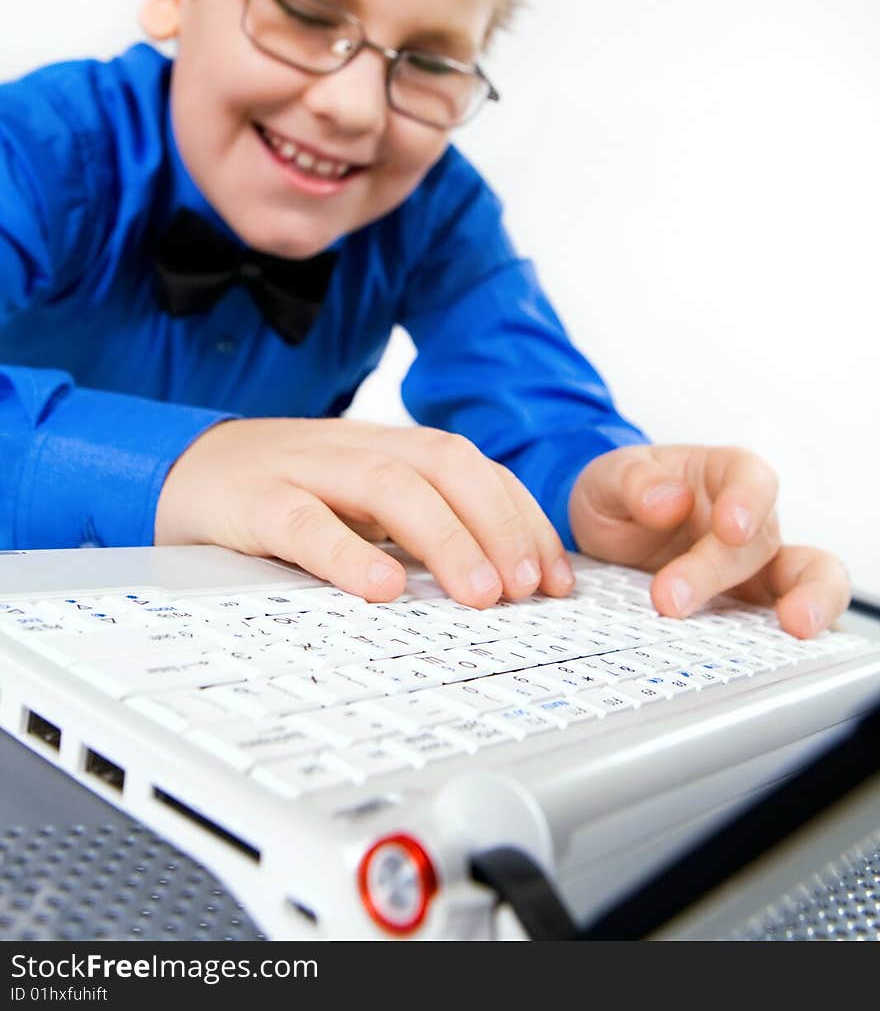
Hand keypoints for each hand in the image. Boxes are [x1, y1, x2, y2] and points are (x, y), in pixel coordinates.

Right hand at [154, 418, 573, 607]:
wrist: (186, 469)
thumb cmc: (286, 496)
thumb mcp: (361, 507)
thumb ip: (419, 530)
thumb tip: (501, 586)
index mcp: (392, 450)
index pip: (476, 470)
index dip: (523, 519)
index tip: (558, 579)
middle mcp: (358, 449)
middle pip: (446, 465)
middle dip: (499, 523)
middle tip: (530, 589)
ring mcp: (306, 467)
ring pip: (388, 485)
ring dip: (446, 538)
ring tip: (480, 595)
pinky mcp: (254, 498)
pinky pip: (304, 520)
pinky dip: (347, 553)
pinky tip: (381, 589)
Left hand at [568, 444, 850, 637]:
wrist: (611, 534)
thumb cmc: (625, 497)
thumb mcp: (609, 478)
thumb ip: (633, 482)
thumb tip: (668, 500)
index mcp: (722, 476)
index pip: (751, 478)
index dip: (749, 501)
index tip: (731, 526)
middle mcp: (752, 521)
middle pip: (760, 540)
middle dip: (716, 571)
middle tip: (669, 598)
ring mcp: (759, 569)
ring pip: (812, 577)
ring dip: (810, 600)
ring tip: (796, 627)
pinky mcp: (753, 612)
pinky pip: (785, 626)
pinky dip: (786, 642)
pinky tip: (769, 660)